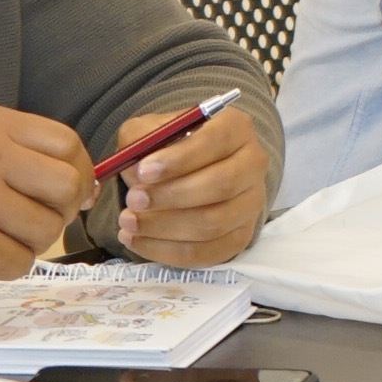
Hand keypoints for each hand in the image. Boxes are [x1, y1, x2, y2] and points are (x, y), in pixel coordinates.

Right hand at [0, 104, 93, 278]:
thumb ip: (27, 149)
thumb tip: (88, 186)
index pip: (68, 144)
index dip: (82, 170)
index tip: (75, 186)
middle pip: (67, 187)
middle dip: (65, 207)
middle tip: (43, 212)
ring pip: (48, 230)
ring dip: (35, 238)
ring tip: (6, 230)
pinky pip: (20, 262)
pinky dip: (11, 262)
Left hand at [113, 102, 268, 266]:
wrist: (194, 173)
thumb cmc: (171, 149)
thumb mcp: (150, 130)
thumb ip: (140, 141)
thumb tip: (134, 169)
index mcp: (236, 128)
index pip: (215, 141)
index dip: (179, 159)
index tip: (143, 171)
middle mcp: (252, 164)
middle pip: (221, 185)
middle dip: (172, 196)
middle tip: (132, 200)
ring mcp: (251, 204)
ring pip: (213, 223)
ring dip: (164, 227)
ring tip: (129, 222)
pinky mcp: (241, 236)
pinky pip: (206, 253)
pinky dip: (167, 251)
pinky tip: (138, 240)